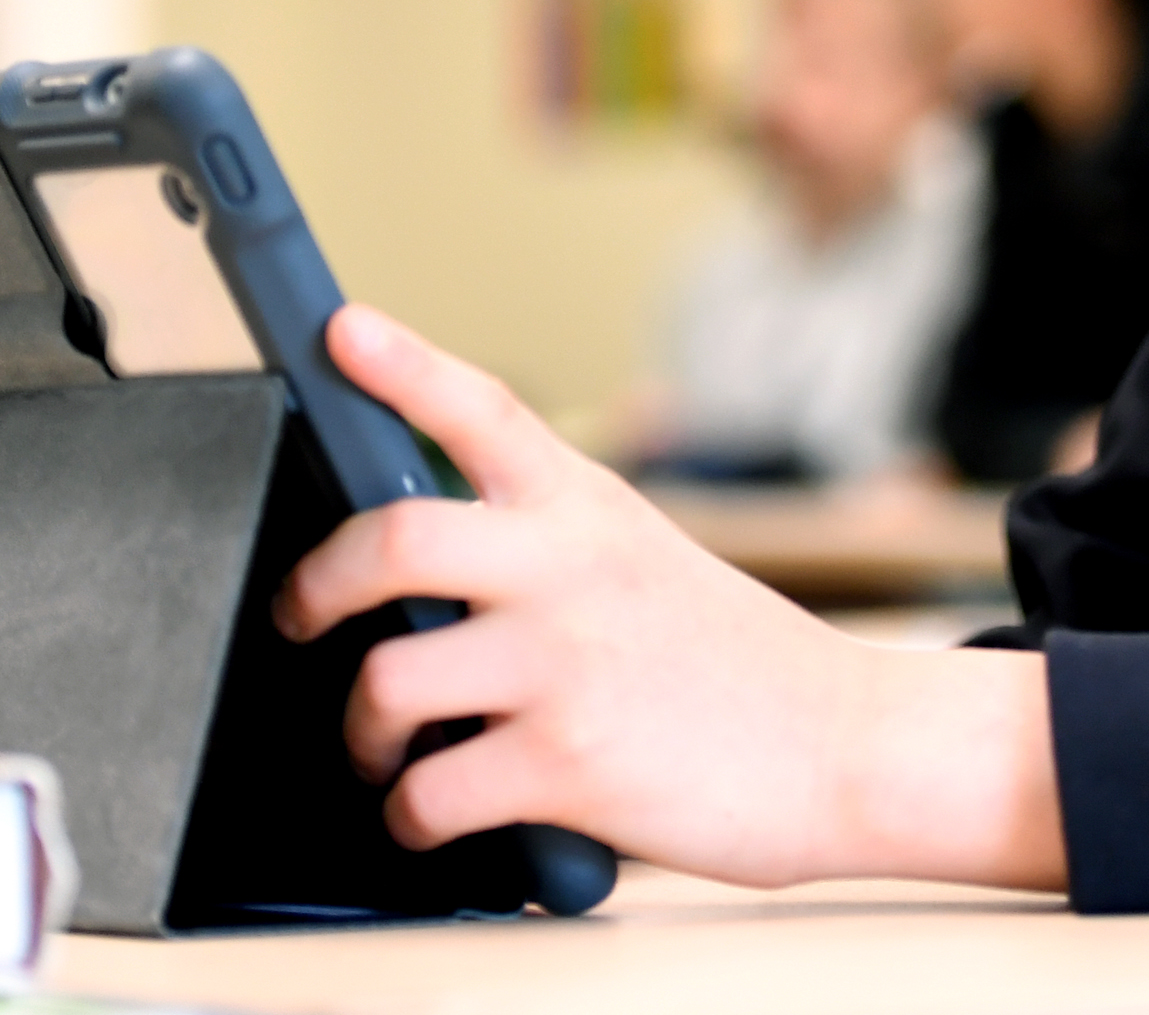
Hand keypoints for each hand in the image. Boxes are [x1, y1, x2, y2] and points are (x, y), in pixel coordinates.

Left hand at [276, 304, 1065, 891]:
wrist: (848, 747)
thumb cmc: (733, 662)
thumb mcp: (641, 557)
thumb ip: (542, 544)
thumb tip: (414, 564)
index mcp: (587, 507)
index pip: (481, 408)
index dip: (400, 363)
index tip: (337, 330)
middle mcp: (568, 570)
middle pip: (392, 536)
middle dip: (314, 584)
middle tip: (301, 614)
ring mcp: (564, 665)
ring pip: (388, 680)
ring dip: (361, 733)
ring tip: (380, 750)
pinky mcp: (568, 766)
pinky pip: (428, 794)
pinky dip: (409, 818)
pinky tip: (431, 817)